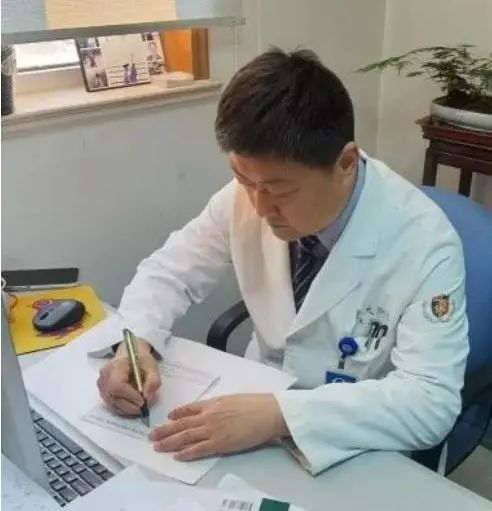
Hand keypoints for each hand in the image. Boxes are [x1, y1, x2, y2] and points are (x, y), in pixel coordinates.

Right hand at [97, 340, 160, 415]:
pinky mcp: (103, 391)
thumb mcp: (152, 366)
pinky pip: (110, 404)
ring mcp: (102, 384)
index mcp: (116, 365)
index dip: (129, 396)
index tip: (142, 401)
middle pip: (112, 396)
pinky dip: (122, 408)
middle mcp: (105, 375)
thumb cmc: (140, 360)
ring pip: (111, 403)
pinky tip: (132, 407)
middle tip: (143, 407)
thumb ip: (153, 381)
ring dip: (126, 409)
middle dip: (129, 405)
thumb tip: (147, 397)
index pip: (117, 385)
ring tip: (139, 408)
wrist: (131, 356)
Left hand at [149, 393, 288, 460]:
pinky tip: (177, 456)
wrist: (267, 412)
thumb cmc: (254, 404)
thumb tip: (209, 408)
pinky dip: (187, 453)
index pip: (189, 409)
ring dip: (170, 442)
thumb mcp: (232, 398)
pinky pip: (199, 449)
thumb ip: (218, 404)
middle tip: (151, 435)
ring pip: (185, 437)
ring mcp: (213, 430)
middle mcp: (209, 416)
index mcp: (213, 403)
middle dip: (165, 430)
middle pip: (182, 424)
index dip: (177, 414)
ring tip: (157, 446)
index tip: (167, 417)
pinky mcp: (220, 443)